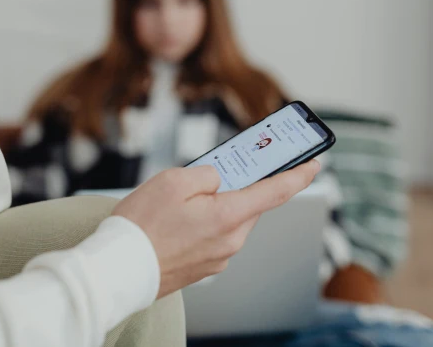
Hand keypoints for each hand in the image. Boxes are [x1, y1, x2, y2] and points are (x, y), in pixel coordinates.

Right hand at [113, 161, 320, 298]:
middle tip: (214, 171)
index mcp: (228, 216)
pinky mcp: (204, 267)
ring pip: (228, 220)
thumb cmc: (141, 225)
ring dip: (214, 206)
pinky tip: (175, 222)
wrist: (118, 268)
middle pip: (247, 204)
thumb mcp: (172, 180)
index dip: (298, 174)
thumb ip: (206, 173)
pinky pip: (213, 236)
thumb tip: (221, 177)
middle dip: (235, 186)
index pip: (276, 192)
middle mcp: (230, 241)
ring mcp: (218, 258)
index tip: (313, 163)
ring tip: (179, 201)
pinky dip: (202, 224)